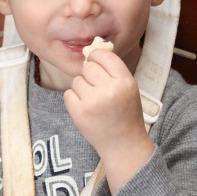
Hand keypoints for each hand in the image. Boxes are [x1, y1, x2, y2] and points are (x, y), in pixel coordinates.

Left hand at [64, 49, 153, 190]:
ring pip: (77, 80)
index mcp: (125, 81)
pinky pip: (68, 93)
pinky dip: (74, 100)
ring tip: (94, 102)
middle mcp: (109, 89)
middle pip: (88, 67)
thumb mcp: (128, 88)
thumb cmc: (125, 113)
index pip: (104, 56)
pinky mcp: (79, 112)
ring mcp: (92, 101)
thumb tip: (90, 51)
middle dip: (90, 75)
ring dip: (82, 88)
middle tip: (98, 89)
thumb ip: (112, 71)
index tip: (96, 62)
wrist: (123, 144)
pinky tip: (86, 109)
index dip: (97, 57)